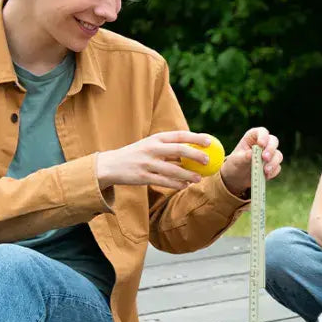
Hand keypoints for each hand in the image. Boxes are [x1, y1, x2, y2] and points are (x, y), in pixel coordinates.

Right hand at [95, 131, 211, 189]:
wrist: (111, 165)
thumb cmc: (137, 155)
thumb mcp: (151, 146)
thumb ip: (170, 148)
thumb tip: (195, 150)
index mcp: (155, 138)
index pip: (179, 135)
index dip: (196, 137)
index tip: (210, 141)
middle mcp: (151, 148)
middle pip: (178, 150)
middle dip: (195, 155)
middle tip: (208, 161)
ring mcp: (146, 163)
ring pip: (172, 170)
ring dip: (188, 175)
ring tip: (199, 178)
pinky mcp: (142, 177)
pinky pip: (163, 181)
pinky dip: (175, 184)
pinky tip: (184, 186)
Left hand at [220, 127, 283, 195]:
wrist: (237, 178)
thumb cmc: (235, 164)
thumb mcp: (236, 160)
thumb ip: (244, 157)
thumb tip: (252, 154)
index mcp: (253, 138)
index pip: (262, 132)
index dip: (263, 136)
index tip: (261, 144)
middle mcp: (264, 144)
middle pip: (273, 141)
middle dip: (270, 150)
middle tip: (265, 158)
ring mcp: (270, 155)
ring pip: (278, 155)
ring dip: (273, 162)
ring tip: (265, 171)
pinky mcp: (273, 165)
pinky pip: (277, 167)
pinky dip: (272, 172)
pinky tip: (265, 176)